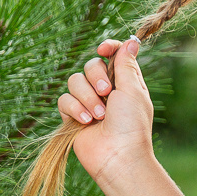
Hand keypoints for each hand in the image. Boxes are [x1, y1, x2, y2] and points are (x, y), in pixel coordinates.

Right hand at [58, 36, 155, 183]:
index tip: (103, 50)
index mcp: (123, 82)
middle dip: (97, 77)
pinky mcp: (72, 116)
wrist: (117, 156)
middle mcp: (105, 90)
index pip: (112, 54)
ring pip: (74, 81)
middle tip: (107, 94)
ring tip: (99, 115)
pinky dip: (75, 109)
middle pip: (90, 65)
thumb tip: (130, 40)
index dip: (107, 48)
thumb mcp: (132, 90)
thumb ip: (126, 64)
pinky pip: (64, 100)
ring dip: (87, 97)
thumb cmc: (131, 124)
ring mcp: (88, 103)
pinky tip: (86, 122)